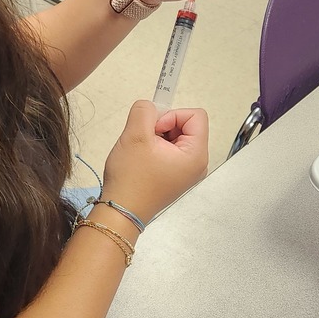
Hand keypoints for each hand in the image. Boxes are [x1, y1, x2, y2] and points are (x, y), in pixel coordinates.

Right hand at [101, 100, 208, 223]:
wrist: (120, 211)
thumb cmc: (130, 179)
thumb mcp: (135, 135)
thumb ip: (144, 110)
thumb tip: (150, 106)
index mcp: (196, 155)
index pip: (196, 115)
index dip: (172, 115)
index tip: (153, 128)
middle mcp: (198, 164)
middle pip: (187, 126)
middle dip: (163, 126)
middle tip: (144, 139)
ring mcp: (187, 172)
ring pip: (176, 137)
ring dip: (157, 136)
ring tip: (141, 151)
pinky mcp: (175, 176)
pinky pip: (170, 150)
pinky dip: (156, 147)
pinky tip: (142, 158)